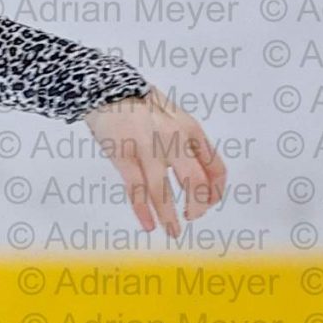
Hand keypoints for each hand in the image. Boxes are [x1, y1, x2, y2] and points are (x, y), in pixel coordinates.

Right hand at [83, 85, 226, 239]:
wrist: (106, 89)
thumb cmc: (141, 103)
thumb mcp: (174, 116)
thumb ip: (188, 142)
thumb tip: (200, 176)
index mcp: (191, 129)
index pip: (215, 167)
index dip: (216, 191)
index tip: (210, 204)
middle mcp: (174, 139)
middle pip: (195, 182)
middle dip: (197, 207)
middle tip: (191, 218)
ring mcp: (147, 149)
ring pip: (163, 192)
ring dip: (170, 217)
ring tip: (173, 232)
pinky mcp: (123, 157)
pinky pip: (136, 190)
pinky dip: (144, 211)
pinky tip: (149, 224)